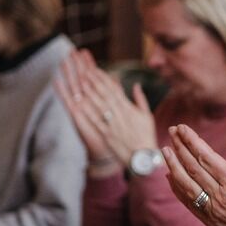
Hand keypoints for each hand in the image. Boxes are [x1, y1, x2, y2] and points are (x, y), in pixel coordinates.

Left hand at [56, 51, 155, 172]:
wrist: (143, 157)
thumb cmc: (146, 136)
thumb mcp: (147, 115)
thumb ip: (140, 99)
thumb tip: (136, 85)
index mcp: (129, 108)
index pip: (114, 89)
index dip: (104, 78)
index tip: (95, 69)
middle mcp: (120, 114)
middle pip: (104, 94)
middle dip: (94, 81)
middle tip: (83, 70)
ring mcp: (112, 124)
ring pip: (98, 105)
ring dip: (88, 93)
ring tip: (79, 81)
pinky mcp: (106, 135)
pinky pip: (95, 121)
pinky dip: (87, 112)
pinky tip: (78, 104)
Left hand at [162, 126, 225, 225]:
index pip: (207, 158)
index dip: (193, 141)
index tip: (183, 128)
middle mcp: (220, 196)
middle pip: (193, 167)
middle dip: (180, 147)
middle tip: (172, 130)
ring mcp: (211, 209)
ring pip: (186, 184)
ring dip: (173, 165)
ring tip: (165, 150)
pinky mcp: (208, 219)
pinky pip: (187, 201)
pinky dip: (176, 187)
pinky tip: (170, 175)